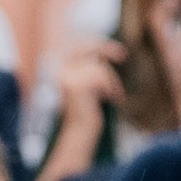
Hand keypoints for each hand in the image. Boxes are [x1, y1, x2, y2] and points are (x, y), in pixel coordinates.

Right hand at [31, 36, 121, 180]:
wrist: (79, 136)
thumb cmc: (86, 114)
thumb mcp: (89, 87)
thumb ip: (90, 69)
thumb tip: (102, 51)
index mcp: (59, 72)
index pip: (76, 48)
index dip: (95, 44)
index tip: (114, 51)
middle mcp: (58, 73)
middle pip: (85, 48)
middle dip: (104, 48)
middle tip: (122, 55)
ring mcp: (65, 79)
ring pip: (97, 66)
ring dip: (110, 81)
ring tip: (113, 97)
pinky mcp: (76, 86)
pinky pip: (100, 76)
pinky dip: (111, 87)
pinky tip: (112, 99)